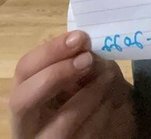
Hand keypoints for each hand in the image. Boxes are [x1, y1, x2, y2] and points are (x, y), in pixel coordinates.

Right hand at [9, 30, 135, 138]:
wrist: (111, 122)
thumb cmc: (91, 90)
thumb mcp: (83, 72)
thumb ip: (79, 58)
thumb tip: (83, 45)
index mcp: (28, 92)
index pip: (24, 69)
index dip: (49, 51)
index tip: (79, 38)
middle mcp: (28, 120)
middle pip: (22, 101)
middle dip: (55, 75)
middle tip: (87, 59)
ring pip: (59, 125)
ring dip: (88, 96)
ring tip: (108, 77)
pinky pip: (85, 136)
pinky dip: (101, 115)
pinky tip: (111, 101)